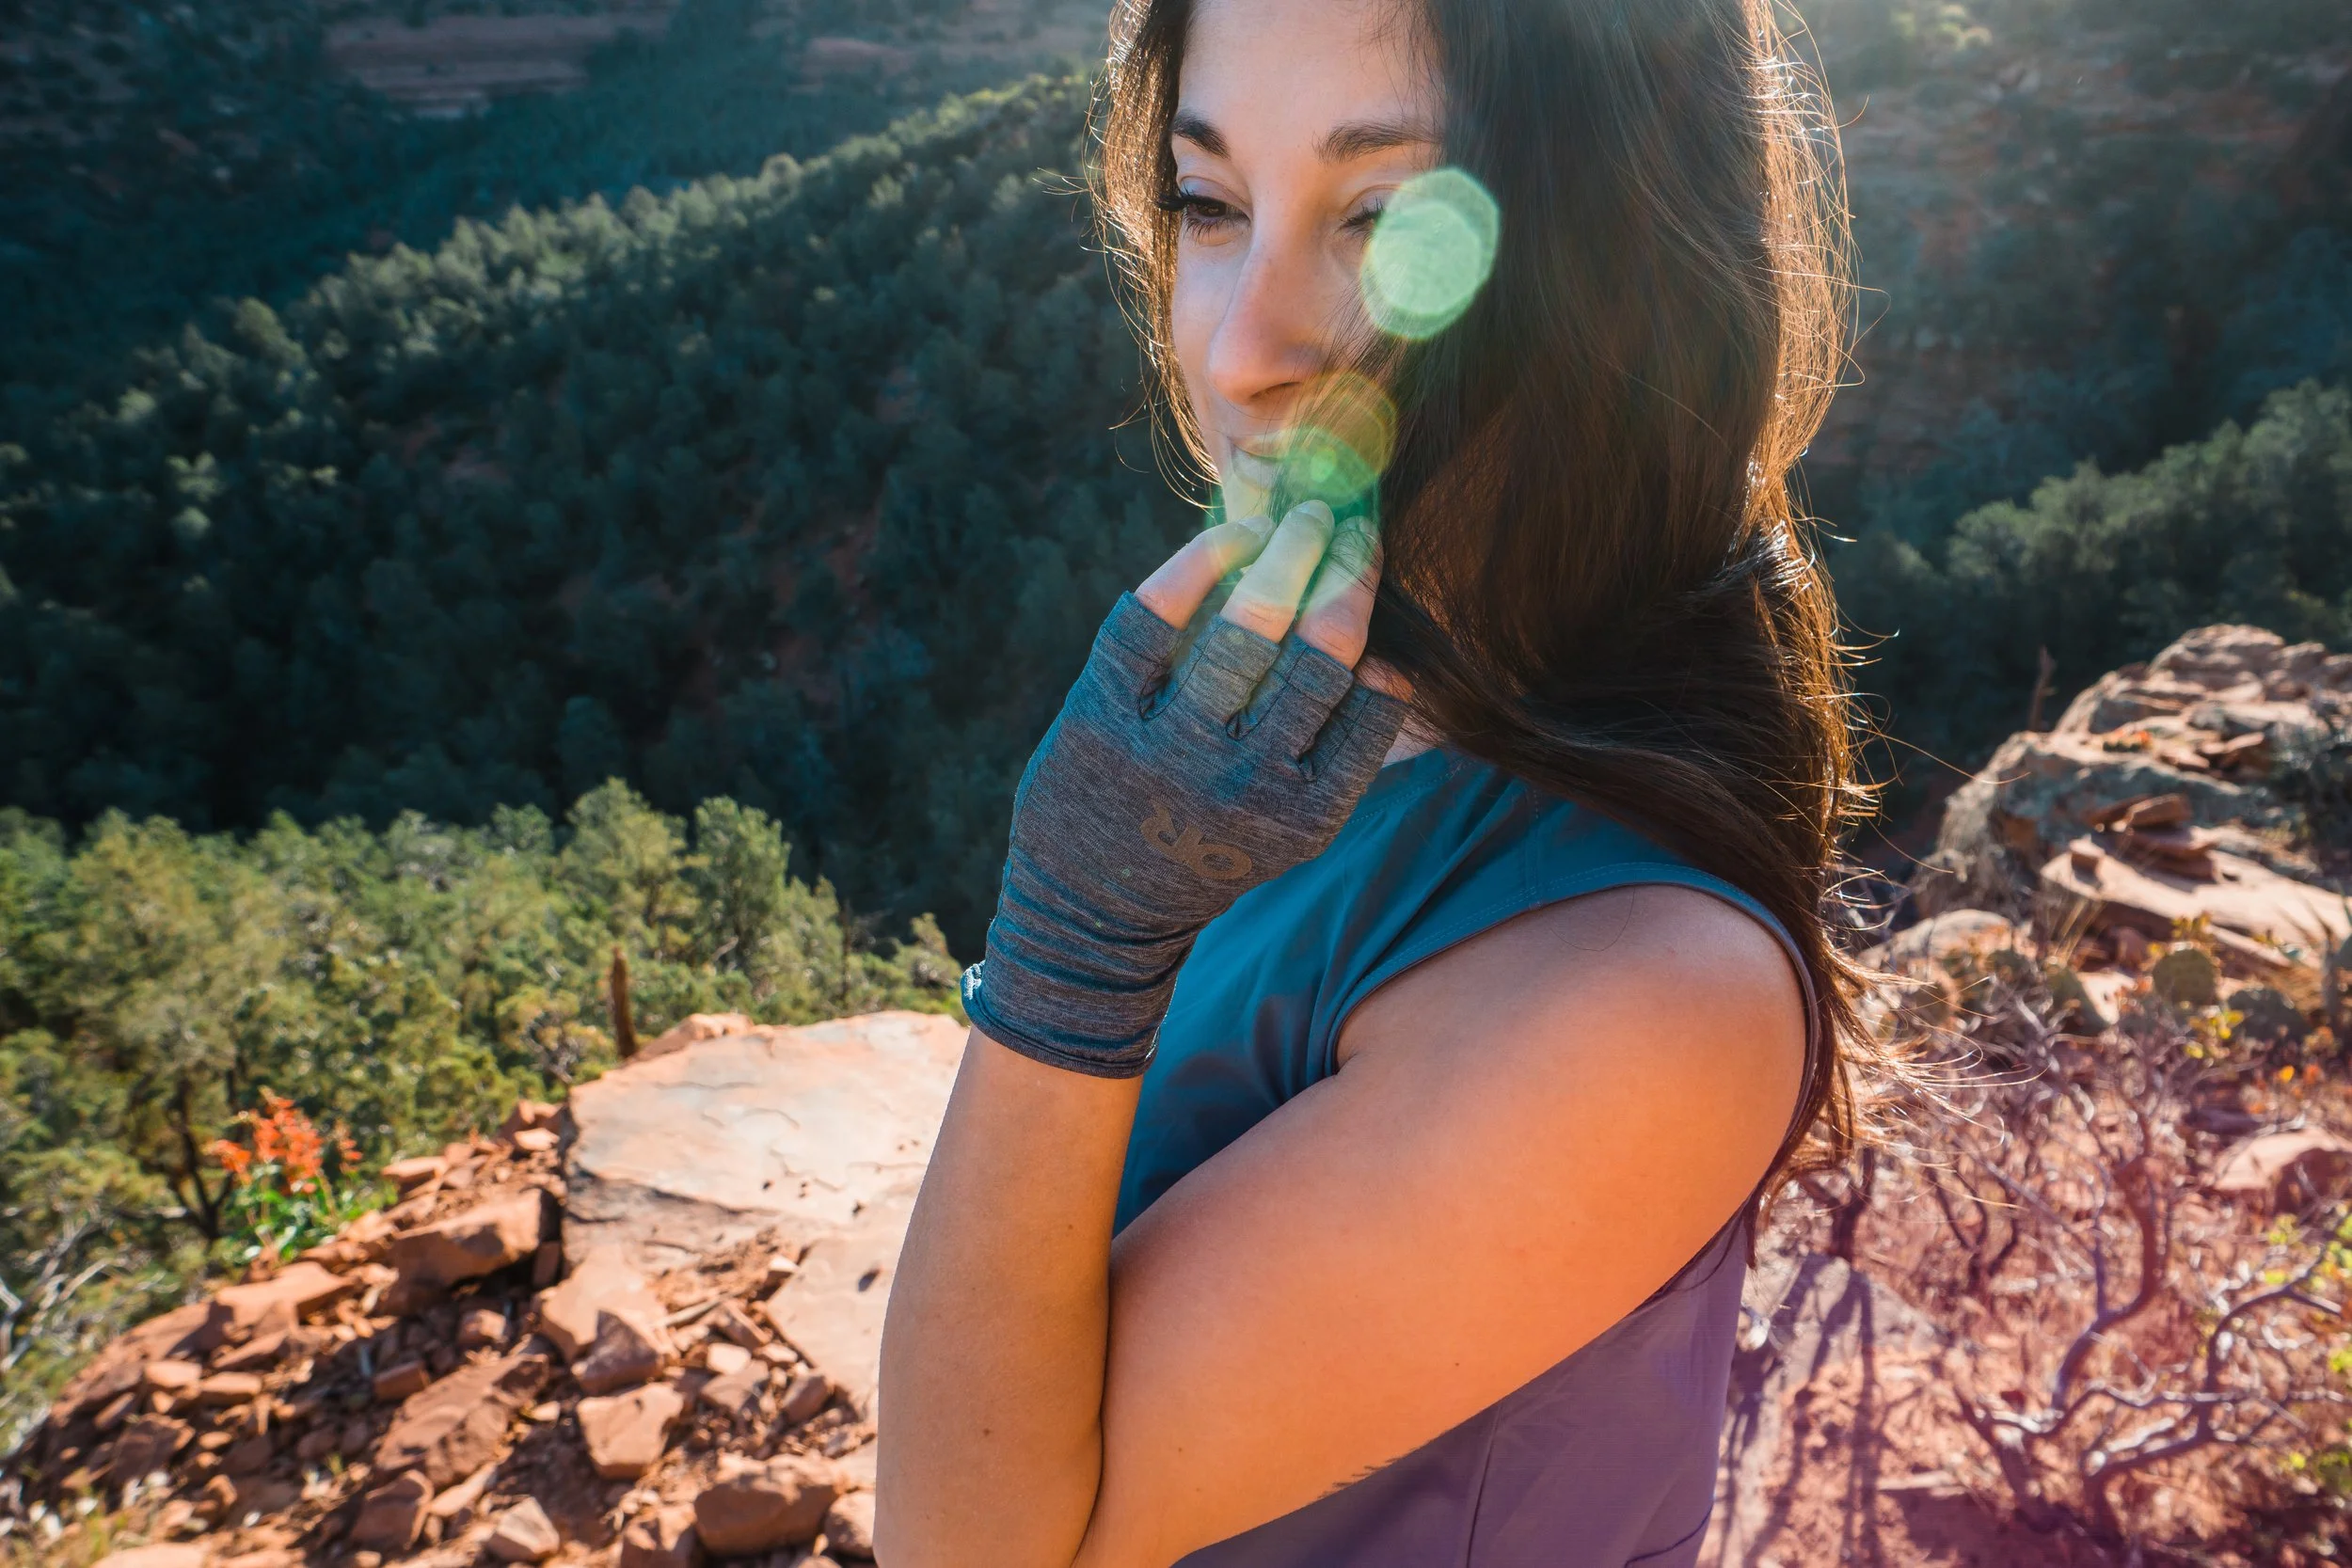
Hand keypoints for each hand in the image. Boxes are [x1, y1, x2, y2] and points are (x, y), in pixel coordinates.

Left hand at [961, 501, 1409, 1075]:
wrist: (1094, 911)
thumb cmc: (1209, 845)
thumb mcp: (1288, 827)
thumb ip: (1336, 752)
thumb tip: (1383, 654)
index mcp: (1306, 815)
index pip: (1372, 705)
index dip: (1383, 631)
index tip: (1380, 584)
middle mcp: (1243, 783)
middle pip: (1318, 655)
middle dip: (1347, 574)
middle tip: (1354, 526)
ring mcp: (1169, 749)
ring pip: (1244, 630)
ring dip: (1285, 555)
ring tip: (1305, 515)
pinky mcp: (1102, 716)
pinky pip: (1151, 619)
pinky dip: (1196, 563)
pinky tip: (1231, 536)